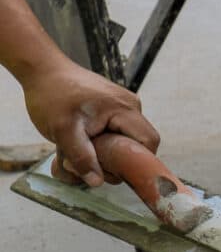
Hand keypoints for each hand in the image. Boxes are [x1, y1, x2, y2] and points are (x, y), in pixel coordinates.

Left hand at [19, 57, 158, 186]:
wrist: (41, 68)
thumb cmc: (51, 94)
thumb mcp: (63, 130)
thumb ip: (82, 158)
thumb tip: (97, 183)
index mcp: (125, 109)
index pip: (149, 143)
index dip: (137, 162)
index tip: (113, 168)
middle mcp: (129, 106)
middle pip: (137, 145)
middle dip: (114, 159)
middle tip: (87, 160)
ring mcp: (121, 106)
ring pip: (123, 140)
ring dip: (103, 151)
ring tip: (78, 147)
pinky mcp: (111, 107)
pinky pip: (114, 132)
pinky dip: (98, 141)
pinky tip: (80, 139)